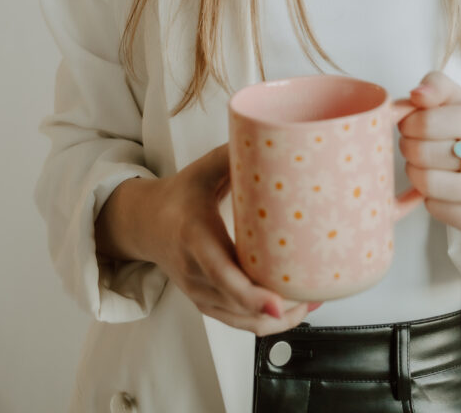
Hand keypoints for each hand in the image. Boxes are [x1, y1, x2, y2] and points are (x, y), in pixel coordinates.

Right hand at [106, 145, 320, 335]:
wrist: (146, 222)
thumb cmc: (181, 194)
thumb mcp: (204, 169)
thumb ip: (232, 156)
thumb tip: (272, 138)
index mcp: (195, 236)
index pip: (223, 273)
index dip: (252, 293)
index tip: (279, 303)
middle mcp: (194, 271)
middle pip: (238, 305)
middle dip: (280, 309)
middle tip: (315, 293)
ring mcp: (199, 292)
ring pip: (241, 321)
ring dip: (279, 319)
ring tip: (312, 298)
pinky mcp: (206, 302)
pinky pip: (237, 322)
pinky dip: (266, 321)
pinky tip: (294, 309)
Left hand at [398, 71, 460, 235]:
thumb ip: (437, 86)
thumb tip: (417, 94)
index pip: (428, 122)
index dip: (407, 124)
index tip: (407, 126)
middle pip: (425, 154)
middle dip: (408, 149)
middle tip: (411, 146)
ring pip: (429, 184)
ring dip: (415, 174)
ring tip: (420, 166)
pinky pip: (438, 209)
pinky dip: (429, 198)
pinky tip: (439, 188)